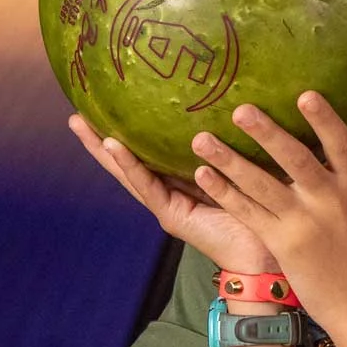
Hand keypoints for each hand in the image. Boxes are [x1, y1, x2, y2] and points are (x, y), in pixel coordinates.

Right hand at [67, 114, 275, 272]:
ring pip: (127, 172)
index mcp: (186, 178)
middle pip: (128, 160)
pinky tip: (113, 146)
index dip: (129, 129)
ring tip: (80, 124)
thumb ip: (236, 139)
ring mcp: (167, 204)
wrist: (270, 251)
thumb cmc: (267, 205)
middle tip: (76, 113)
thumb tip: (245, 96)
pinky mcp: (171, 215)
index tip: (108, 102)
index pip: (150, 150)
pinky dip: (129, 165)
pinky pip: (147, 186)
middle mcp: (171, 190)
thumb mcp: (247, 164)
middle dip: (101, 138)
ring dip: (103, 149)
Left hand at [188, 92, 346, 335]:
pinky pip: (248, 212)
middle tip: (240, 110)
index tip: (305, 94)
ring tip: (201, 139)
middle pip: (298, 160)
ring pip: (263, 185)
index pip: (342, 144)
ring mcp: (305, 223)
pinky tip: (202, 175)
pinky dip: (224, 192)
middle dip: (268, 134)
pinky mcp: (283, 243)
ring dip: (230, 161)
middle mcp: (331, 200)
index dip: (325, 119)